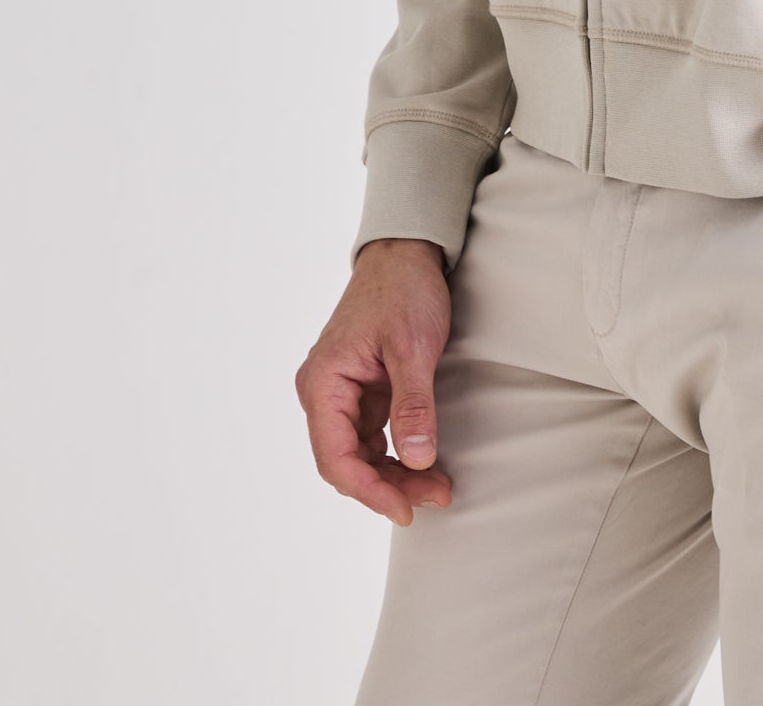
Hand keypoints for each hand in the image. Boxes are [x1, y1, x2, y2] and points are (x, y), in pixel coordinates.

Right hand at [295, 237, 454, 522]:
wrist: (406, 253)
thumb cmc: (403, 289)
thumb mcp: (413, 347)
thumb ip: (412, 405)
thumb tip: (416, 460)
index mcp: (323, 382)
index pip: (335, 457)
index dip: (369, 491)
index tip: (405, 510)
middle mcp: (324, 392)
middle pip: (347, 462)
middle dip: (389, 487)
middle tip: (436, 498)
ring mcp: (343, 394)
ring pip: (362, 455)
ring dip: (396, 476)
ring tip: (438, 488)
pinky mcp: (363, 392)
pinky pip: (374, 437)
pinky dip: (399, 454)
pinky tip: (426, 465)